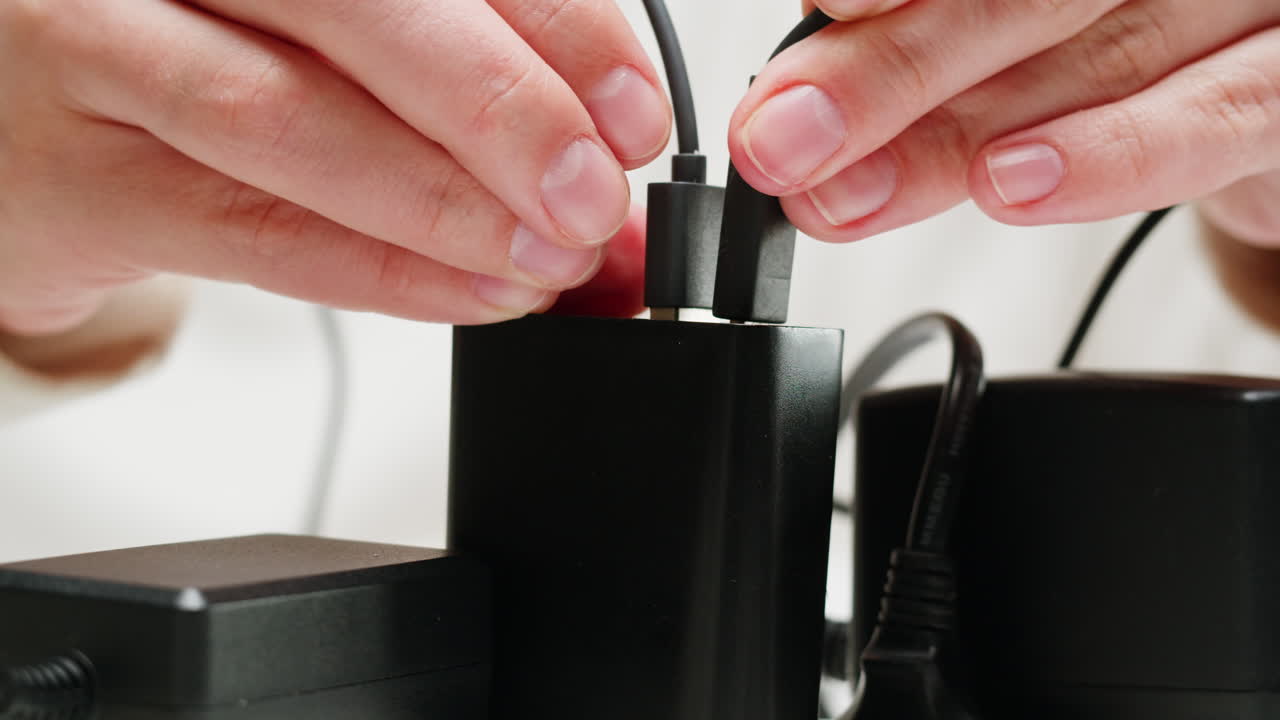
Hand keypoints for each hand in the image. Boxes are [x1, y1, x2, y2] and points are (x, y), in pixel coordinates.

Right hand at [0, 0, 669, 335]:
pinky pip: (253, 233)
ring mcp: (96, 50)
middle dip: (503, 110)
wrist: (22, 122)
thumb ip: (466, 79)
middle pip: (360, 12)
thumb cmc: (192, 56)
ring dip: (447, 204)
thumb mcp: (321, 34)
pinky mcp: (78, 180)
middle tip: (594, 192)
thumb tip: (611, 168)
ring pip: (295, 123)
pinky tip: (471, 292)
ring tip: (547, 255)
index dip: (554, 23)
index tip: (630, 106)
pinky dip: (380, 269)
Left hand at [726, 0, 1278, 244]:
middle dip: (887, 69)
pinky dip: (1107, 157)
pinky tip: (1010, 185)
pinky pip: (1215, 114)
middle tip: (781, 138)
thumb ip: (928, 43)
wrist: (1266, 85)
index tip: (816, 8)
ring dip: (951, 138)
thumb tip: (799, 102)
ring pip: (1100, 55)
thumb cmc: (1130, 39)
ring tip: (846, 190)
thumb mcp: (1021, 30)